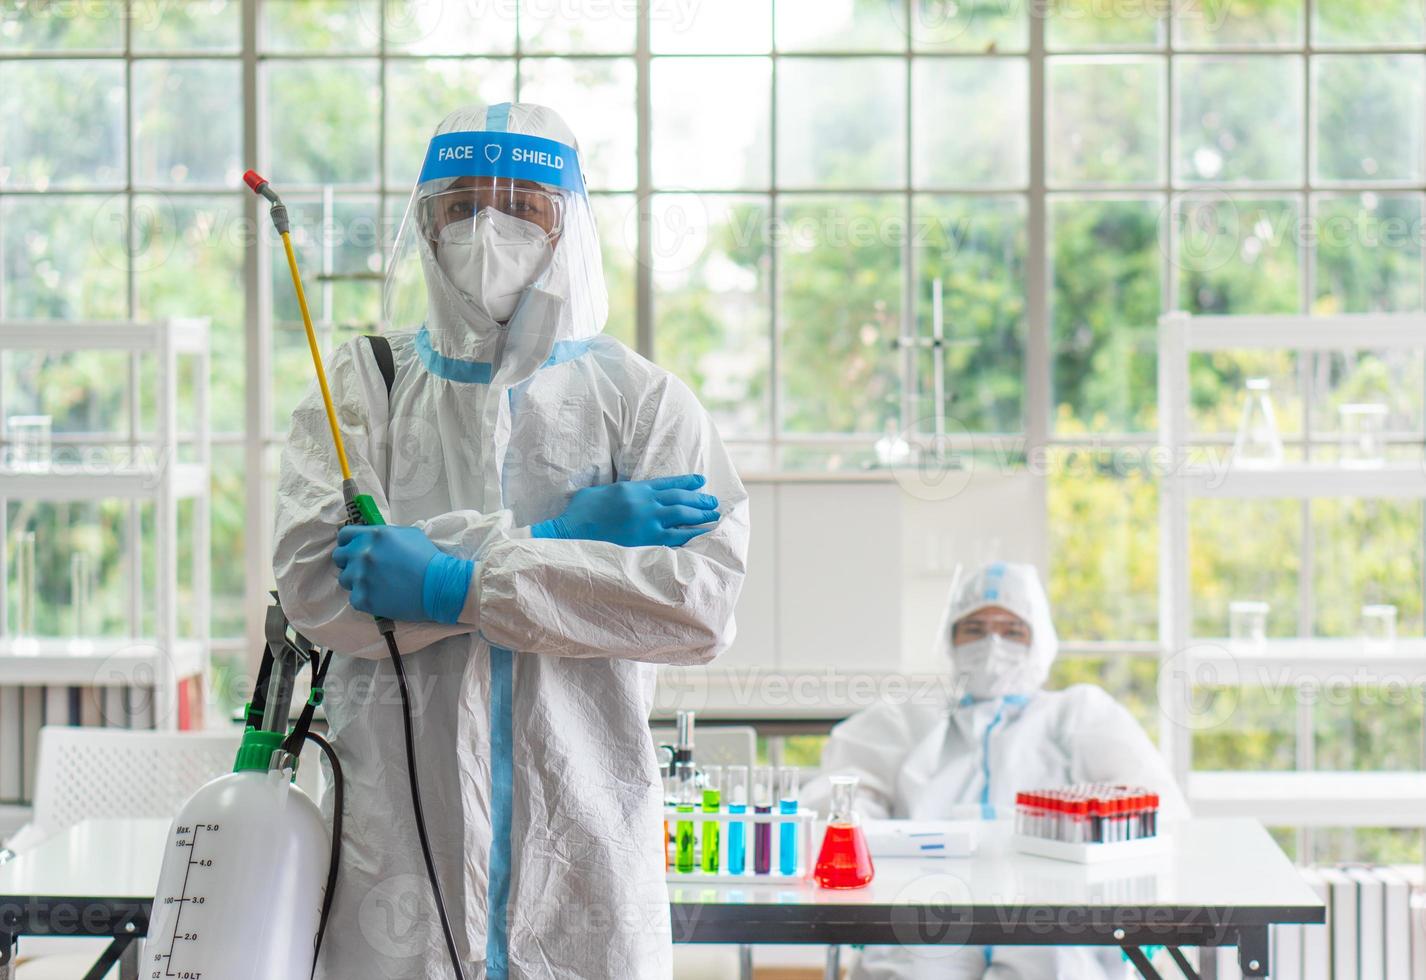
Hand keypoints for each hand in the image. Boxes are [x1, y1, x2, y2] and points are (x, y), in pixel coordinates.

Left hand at [333, 524, 471, 623]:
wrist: (440, 585)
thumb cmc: (428, 558)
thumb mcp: (408, 534)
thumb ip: (384, 535)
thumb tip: (374, 537)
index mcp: (373, 535)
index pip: (344, 535)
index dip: (348, 542)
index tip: (353, 549)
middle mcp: (362, 554)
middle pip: (339, 557)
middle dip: (349, 562)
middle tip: (365, 569)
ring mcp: (361, 577)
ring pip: (345, 579)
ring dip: (357, 581)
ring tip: (376, 585)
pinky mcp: (363, 598)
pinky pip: (354, 599)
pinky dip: (365, 599)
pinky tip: (380, 597)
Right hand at [531, 474, 719, 547]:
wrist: (571, 533)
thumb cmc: (580, 513)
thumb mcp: (600, 492)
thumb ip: (619, 491)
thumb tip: (628, 494)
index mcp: (633, 489)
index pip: (667, 483)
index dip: (687, 482)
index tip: (701, 481)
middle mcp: (644, 503)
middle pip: (680, 499)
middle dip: (699, 500)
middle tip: (714, 502)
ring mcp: (647, 522)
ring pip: (682, 516)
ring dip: (700, 516)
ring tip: (714, 516)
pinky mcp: (646, 541)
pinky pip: (674, 538)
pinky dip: (689, 535)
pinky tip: (700, 534)